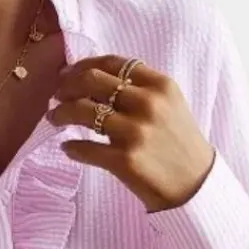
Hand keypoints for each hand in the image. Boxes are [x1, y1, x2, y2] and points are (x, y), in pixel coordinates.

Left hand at [48, 54, 215, 212]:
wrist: (194, 185)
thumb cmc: (178, 144)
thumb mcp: (169, 106)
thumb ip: (139, 90)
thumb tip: (92, 81)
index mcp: (160, 85)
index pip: (112, 63)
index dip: (83, 65)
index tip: (68, 73)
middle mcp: (148, 104)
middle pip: (92, 81)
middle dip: (67, 86)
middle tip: (57, 95)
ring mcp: (135, 132)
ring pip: (82, 111)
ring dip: (60, 113)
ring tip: (54, 118)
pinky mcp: (124, 160)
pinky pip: (84, 149)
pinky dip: (71, 148)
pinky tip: (67, 148)